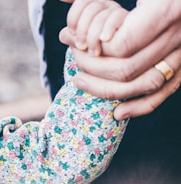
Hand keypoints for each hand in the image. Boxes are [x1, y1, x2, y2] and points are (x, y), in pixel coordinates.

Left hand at [59, 0, 180, 118]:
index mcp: (166, 9)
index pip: (121, 45)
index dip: (95, 49)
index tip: (76, 42)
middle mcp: (178, 33)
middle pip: (127, 68)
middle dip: (91, 67)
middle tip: (73, 57)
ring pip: (144, 84)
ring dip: (107, 90)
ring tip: (80, 82)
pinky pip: (166, 91)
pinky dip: (142, 106)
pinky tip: (118, 113)